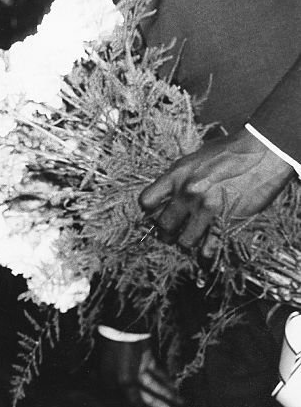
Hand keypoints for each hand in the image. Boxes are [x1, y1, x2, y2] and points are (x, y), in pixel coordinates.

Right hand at [97, 338, 180, 406]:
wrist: (126, 327)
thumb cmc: (121, 354)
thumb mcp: (125, 378)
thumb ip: (131, 397)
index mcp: (115, 382)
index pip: (128, 400)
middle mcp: (124, 376)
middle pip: (141, 392)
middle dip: (156, 402)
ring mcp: (135, 366)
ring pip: (151, 383)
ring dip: (163, 391)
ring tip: (177, 400)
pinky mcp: (144, 358)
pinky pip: (155, 372)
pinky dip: (164, 379)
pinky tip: (174, 386)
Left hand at [139, 128, 293, 249]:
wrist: (260, 153)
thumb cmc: (228, 152)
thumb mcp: (194, 159)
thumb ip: (179, 177)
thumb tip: (168, 194)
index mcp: (177, 175)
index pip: (146, 201)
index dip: (148, 212)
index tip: (154, 215)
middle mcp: (187, 193)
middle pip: (163, 225)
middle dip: (166, 233)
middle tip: (172, 233)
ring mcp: (206, 208)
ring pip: (184, 241)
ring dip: (186, 244)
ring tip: (191, 241)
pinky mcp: (226, 220)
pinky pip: (209, 248)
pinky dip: (206, 255)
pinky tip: (206, 253)